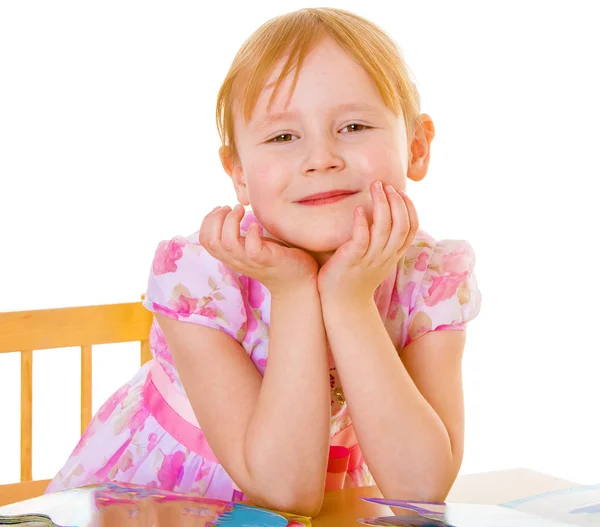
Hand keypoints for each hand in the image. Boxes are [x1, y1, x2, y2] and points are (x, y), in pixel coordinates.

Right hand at [199, 205, 318, 296]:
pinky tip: (257, 225)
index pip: (205, 240)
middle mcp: (236, 260)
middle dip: (216, 218)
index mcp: (230, 256)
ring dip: (231, 221)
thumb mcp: (251, 245)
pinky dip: (252, 233)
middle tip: (231, 207)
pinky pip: (252, 249)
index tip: (222, 208)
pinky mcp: (267, 260)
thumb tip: (231, 210)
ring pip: (228, 243)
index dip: (208, 221)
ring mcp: (251, 261)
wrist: (297, 281)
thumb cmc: (275, 258)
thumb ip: (239, 235)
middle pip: (211, 240)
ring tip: (242, 210)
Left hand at [318, 181, 417, 302]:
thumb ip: (384, 241)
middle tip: (386, 185)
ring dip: (381, 204)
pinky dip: (362, 223)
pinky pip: (361, 239)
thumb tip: (385, 216)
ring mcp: (370, 258)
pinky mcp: (351, 260)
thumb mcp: (377, 259)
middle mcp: (385, 256)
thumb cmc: (356, 277)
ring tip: (376, 187)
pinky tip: (359, 209)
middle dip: (396, 201)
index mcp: (393, 254)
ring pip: (384, 228)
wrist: (343, 303)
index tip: (400, 192)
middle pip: (400, 225)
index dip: (409, 208)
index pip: (412, 228)